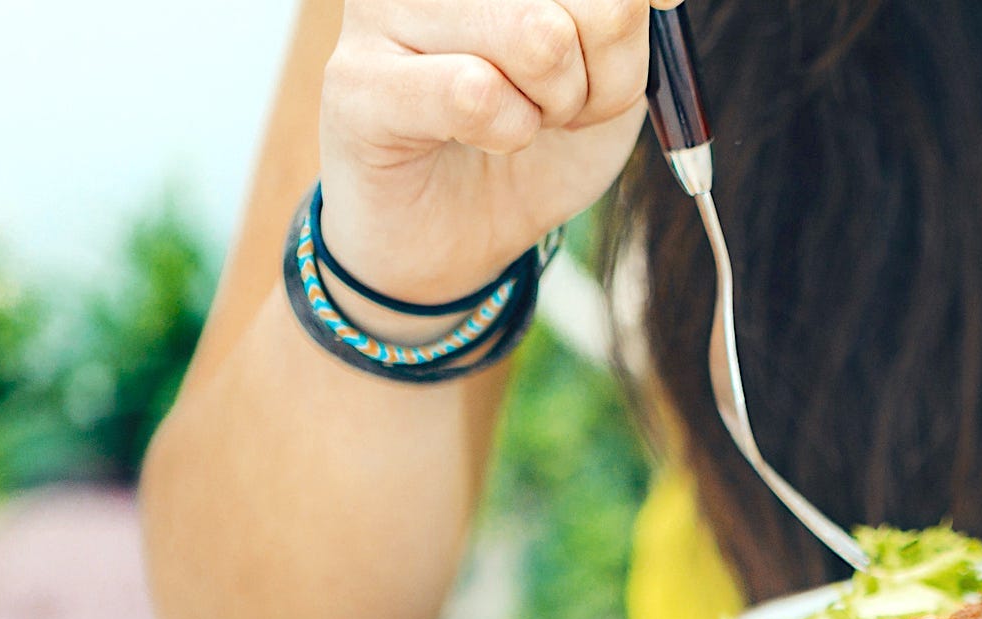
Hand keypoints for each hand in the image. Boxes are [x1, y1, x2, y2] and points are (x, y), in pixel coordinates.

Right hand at [316, 0, 682, 302]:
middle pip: (593, 3)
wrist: (458, 234)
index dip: (624, 40)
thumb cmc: (533, 139)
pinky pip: (477, 93)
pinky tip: (479, 140)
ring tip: (514, 120)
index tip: (591, 69)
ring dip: (552, 108)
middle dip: (599, 80)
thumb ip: (627, 18)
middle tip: (552, 107)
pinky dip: (508, 134)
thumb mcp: (611, 73)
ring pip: (542, 37)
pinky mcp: (354, 80)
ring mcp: (384, 9)